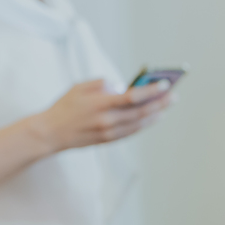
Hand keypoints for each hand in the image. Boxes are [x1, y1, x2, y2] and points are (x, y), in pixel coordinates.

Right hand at [37, 79, 171, 151]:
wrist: (50, 133)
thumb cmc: (64, 106)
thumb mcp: (79, 87)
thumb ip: (102, 84)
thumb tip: (122, 86)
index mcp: (100, 104)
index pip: (133, 97)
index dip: (151, 91)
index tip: (165, 84)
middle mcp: (108, 120)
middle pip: (141, 112)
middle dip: (160, 103)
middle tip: (173, 96)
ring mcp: (110, 132)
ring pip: (140, 124)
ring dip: (156, 114)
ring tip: (167, 105)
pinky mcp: (109, 140)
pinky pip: (132, 131)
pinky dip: (145, 124)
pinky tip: (153, 117)